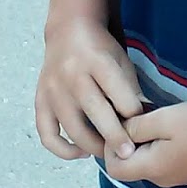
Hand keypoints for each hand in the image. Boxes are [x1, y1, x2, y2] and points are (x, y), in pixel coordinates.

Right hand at [35, 20, 144, 161]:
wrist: (67, 32)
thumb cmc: (100, 50)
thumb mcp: (121, 63)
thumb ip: (131, 92)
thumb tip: (145, 124)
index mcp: (98, 62)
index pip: (119, 93)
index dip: (133, 113)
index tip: (143, 127)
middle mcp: (72, 76)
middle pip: (95, 112)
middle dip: (115, 137)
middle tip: (129, 155)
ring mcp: (53, 90)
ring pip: (72, 128)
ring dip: (93, 147)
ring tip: (109, 153)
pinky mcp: (40, 102)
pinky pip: (47, 134)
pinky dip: (62, 150)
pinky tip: (80, 153)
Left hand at [104, 101, 186, 187]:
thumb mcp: (166, 119)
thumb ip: (136, 127)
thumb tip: (118, 133)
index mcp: (152, 169)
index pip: (113, 169)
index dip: (110, 146)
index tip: (123, 122)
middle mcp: (162, 180)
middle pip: (131, 164)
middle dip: (130, 140)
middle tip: (143, 114)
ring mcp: (180, 179)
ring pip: (150, 161)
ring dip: (149, 140)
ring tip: (163, 117)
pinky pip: (168, 161)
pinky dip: (165, 145)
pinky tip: (181, 128)